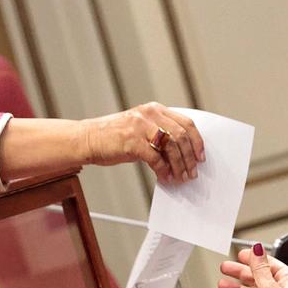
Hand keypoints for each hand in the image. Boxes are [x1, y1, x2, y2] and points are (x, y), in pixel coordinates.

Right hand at [80, 102, 203, 182]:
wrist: (87, 138)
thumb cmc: (113, 136)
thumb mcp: (140, 128)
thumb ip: (159, 134)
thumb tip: (179, 154)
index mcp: (154, 110)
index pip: (186, 122)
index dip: (197, 141)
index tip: (200, 156)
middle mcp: (149, 115)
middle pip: (181, 136)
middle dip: (190, 157)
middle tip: (192, 172)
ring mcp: (140, 127)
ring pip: (171, 147)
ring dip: (179, 166)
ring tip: (181, 177)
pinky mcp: (132, 142)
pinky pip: (156, 159)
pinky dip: (164, 171)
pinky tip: (165, 178)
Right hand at [218, 244, 287, 287]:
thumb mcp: (268, 286)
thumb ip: (259, 267)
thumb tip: (257, 249)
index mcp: (286, 280)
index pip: (267, 264)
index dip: (253, 259)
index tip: (241, 254)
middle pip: (256, 278)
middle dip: (239, 273)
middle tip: (226, 268)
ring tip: (223, 285)